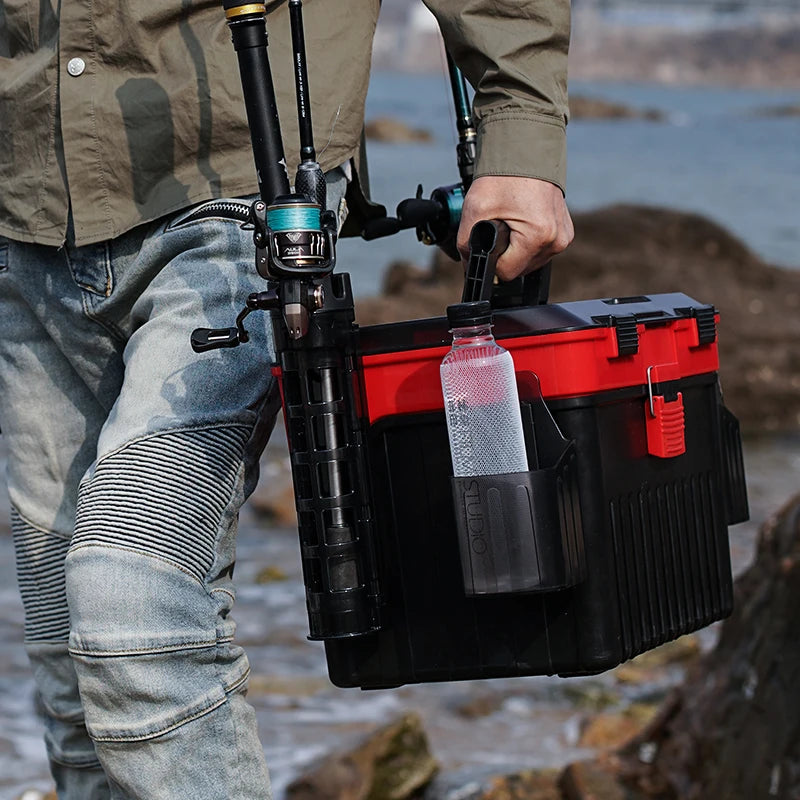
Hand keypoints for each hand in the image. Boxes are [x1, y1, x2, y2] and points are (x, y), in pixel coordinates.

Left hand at [457, 176, 573, 281]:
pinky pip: (540, 249)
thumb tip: (469, 267)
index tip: (488, 240)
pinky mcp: (565, 232)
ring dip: (516, 249)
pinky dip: (527, 241)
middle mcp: (556, 240)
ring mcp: (563, 236)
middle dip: (505, 253)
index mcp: (538, 237)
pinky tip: (522, 220)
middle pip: (519, 269)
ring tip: (512, 219)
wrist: (526, 149)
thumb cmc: (504, 175)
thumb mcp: (475, 209)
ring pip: (530, 262)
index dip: (491, 261)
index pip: (506, 273)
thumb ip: (466, 245)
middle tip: (500, 224)